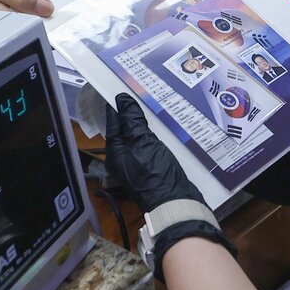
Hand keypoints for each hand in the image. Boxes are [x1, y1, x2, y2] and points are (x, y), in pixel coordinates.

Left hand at [105, 93, 203, 212]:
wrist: (175, 202)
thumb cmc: (155, 173)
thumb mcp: (142, 142)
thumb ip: (132, 120)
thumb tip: (122, 99)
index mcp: (115, 153)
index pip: (113, 124)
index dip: (117, 106)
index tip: (121, 88)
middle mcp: (123, 159)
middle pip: (126, 130)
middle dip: (132, 113)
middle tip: (140, 92)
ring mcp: (138, 164)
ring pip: (139, 137)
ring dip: (144, 123)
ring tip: (151, 105)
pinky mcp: (152, 167)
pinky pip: (149, 145)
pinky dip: (153, 134)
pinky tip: (162, 125)